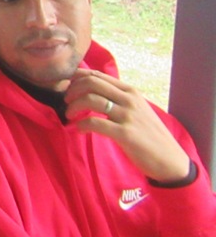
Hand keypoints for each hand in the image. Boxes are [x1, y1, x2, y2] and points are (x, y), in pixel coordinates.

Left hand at [65, 68, 190, 182]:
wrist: (171, 160)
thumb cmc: (148, 135)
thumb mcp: (135, 110)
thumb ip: (117, 98)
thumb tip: (89, 90)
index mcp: (130, 91)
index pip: (97, 75)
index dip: (77, 78)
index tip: (66, 86)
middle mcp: (129, 99)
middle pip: (92, 83)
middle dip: (73, 90)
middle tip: (66, 101)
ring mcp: (128, 116)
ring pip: (91, 99)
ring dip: (74, 106)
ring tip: (70, 116)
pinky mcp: (126, 134)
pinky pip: (95, 123)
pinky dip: (82, 125)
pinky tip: (78, 129)